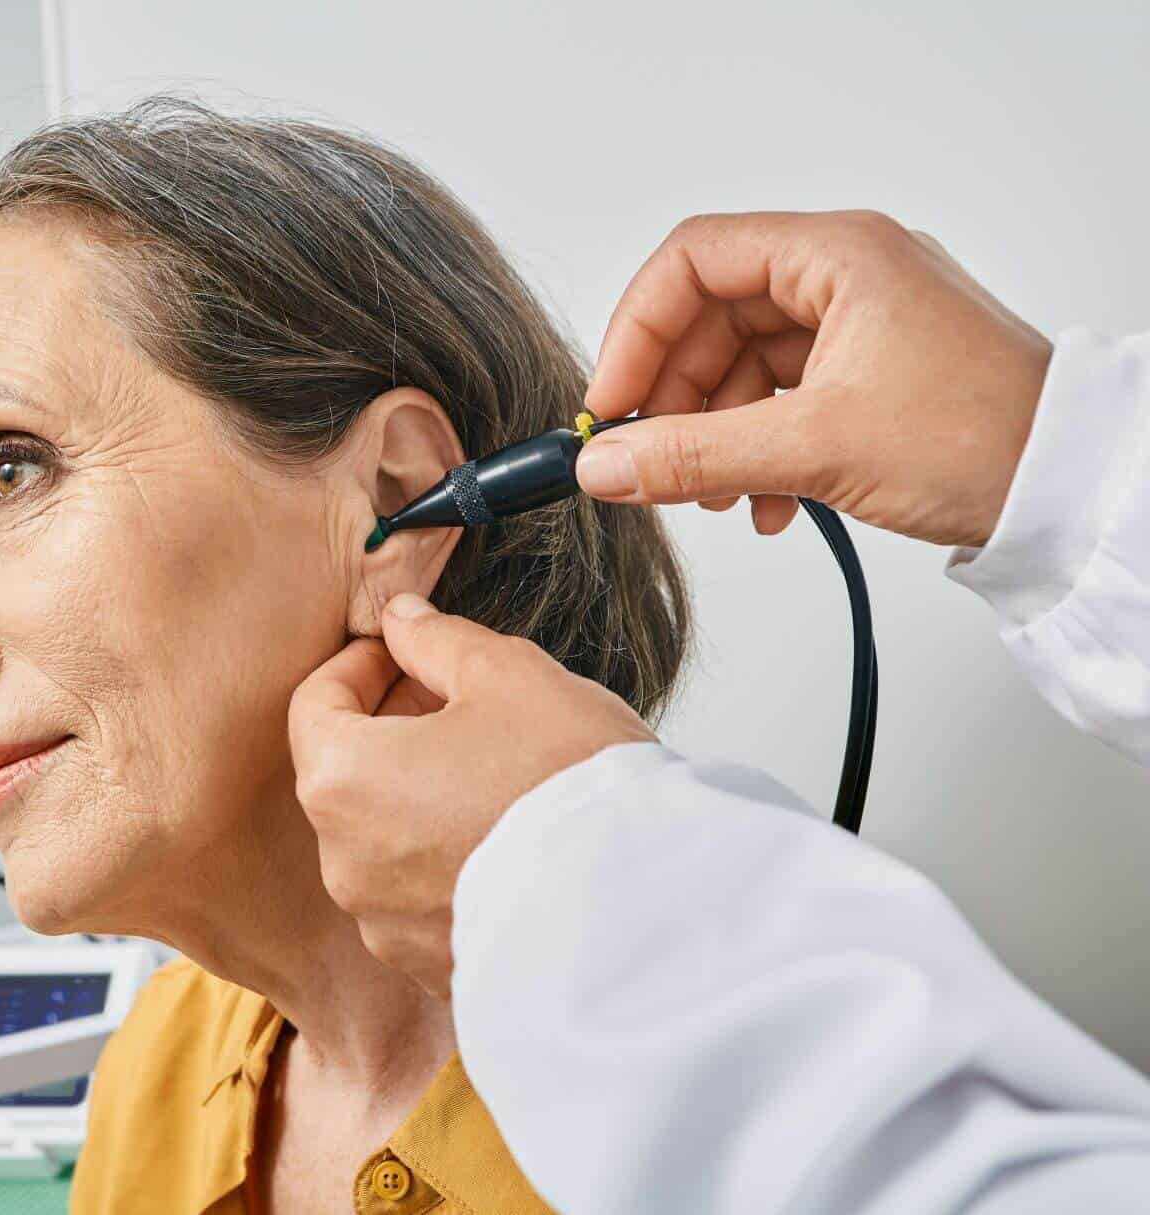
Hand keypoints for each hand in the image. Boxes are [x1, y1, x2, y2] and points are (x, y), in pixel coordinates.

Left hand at [288, 593, 653, 997]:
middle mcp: (345, 862)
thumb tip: (401, 620)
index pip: (313, 705)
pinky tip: (505, 836)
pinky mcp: (430, 967)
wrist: (640, 909)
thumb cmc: (568, 780)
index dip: (359, 665)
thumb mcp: (508, 676)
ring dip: (418, 794)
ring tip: (492, 768)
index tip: (406, 652)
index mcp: (344, 781)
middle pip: (346, 773)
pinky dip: (445, 859)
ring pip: (382, 838)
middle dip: (392, 726)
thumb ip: (437, 640)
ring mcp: (385, 925)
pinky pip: (420, 898)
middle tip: (458, 700)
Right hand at [577, 210, 1052, 547]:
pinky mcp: (868, 373)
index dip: (637, 330)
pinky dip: (754, 449)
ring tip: (713, 496)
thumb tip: (603, 465)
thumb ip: (695, 456)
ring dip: (713, 435)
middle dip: (675, 396)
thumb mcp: (815, 448)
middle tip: (649, 462)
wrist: (1071, 487)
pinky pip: (779, 399)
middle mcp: (844, 276)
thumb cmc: (981, 439)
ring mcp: (858, 324)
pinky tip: (763, 504)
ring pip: (741, 365)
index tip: (610, 404)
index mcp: (836, 255)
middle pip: (711, 318)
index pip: (693, 260)